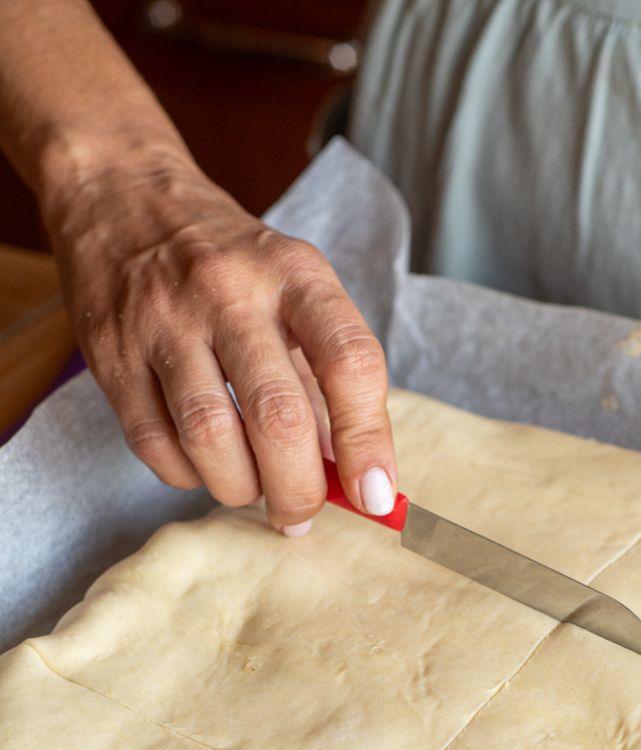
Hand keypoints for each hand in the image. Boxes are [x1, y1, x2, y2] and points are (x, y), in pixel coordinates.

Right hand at [44, 150, 395, 532]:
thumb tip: (355, 477)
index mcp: (295, 274)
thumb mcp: (295, 290)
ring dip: (240, 488)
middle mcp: (230, 291)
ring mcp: (164, 320)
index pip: (349, 362)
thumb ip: (326, 378)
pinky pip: (154, 444)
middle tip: (301, 515)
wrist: (121, 193)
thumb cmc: (231, 261)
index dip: (368, 441)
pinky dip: (186, 475)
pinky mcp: (112, 351)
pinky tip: (201, 465)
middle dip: (298, 489)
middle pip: (278, 416)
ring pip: (210, 438)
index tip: (376, 495)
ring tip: (251, 490)